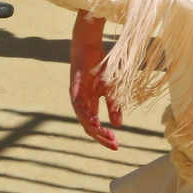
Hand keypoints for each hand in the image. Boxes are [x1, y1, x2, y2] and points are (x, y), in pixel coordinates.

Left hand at [70, 12, 121, 149]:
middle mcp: (82, 104)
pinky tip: (94, 121)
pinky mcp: (74, 89)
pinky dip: (86, 115)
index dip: (105, 136)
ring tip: (105, 136)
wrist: (89, 46)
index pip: (95, 125)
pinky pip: (79, 106)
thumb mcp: (110, 89)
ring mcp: (77, 97)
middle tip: (114, 145)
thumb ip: (113, 106)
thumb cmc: (99, 66)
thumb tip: (118, 124)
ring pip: (84, 119)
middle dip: (101, 137)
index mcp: (89, 105)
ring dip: (95, 129)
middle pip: (89, 126)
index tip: (116, 145)